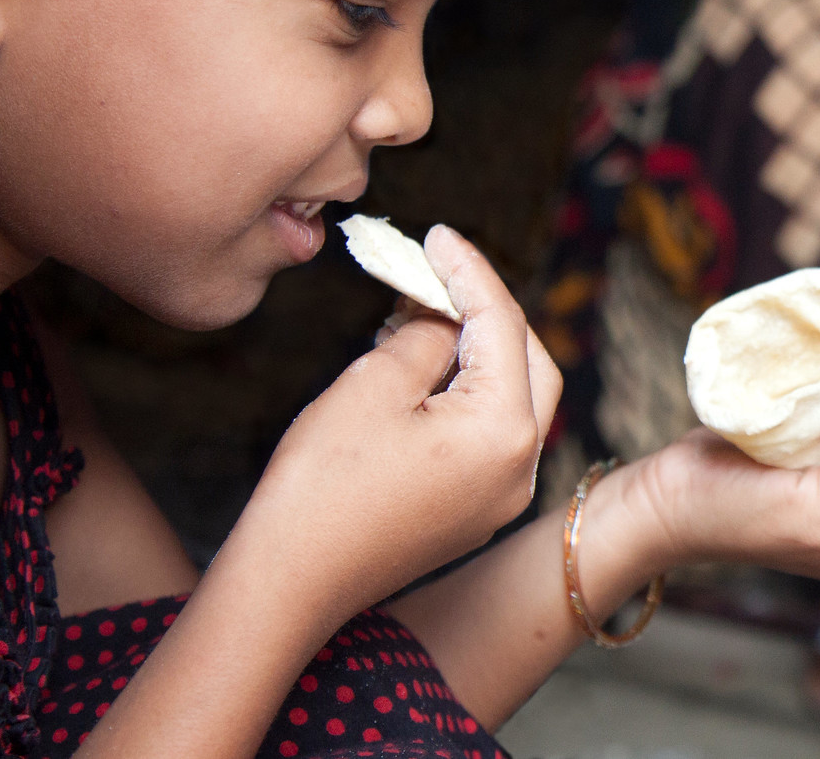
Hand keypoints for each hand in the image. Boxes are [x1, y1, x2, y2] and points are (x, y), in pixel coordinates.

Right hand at [231, 226, 563, 626]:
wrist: (289, 584)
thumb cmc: (322, 485)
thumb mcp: (374, 384)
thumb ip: (427, 336)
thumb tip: (445, 317)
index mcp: (506, 431)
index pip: (502, 324)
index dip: (469, 271)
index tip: (437, 235)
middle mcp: (522, 466)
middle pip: (529, 360)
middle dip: (487, 309)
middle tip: (437, 271)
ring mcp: (503, 495)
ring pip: (513, 397)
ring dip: (475, 350)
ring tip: (417, 311)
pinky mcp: (477, 511)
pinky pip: (490, 434)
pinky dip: (466, 392)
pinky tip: (420, 364)